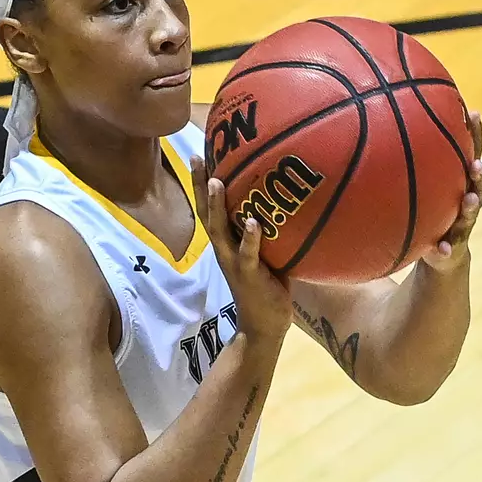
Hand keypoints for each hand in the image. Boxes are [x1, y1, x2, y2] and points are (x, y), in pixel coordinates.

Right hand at [193, 157, 291, 340]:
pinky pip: (248, 255)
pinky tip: (252, 222)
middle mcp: (224, 249)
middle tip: (196, 157)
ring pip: (220, 231)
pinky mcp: (250, 276)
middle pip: (206, 212)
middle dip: (201, 185)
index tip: (199, 154)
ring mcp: (234, 263)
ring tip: (218, 181)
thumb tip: (286, 201)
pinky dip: (249, 238)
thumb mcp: (265, 253)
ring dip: (218, 206)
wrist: (262, 327)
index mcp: (226, 243)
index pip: (210, 208)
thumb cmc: (267, 287)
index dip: (203, 183)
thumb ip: (267, 230)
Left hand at [422, 111, 481, 273]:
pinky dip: (445, 248)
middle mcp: (467, 199)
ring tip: (469, 201)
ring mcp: (463, 225)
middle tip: (475, 164)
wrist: (441, 253)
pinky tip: (439, 248)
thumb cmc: (427, 207)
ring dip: (471, 207)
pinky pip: (450, 249)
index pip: (470, 152)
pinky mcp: (453, 249)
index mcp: (460, 181)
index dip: (474, 134)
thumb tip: (373, 120)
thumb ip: (407, 160)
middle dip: (480, 172)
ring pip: (471, 214)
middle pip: (480, 182)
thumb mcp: (419, 184)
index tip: (472, 113)